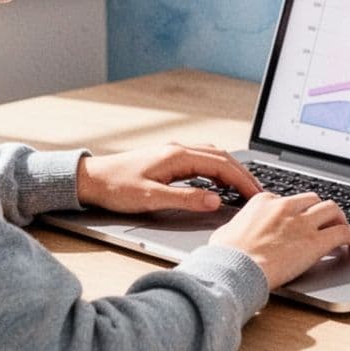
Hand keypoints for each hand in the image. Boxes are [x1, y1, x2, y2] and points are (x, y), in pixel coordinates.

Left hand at [75, 143, 262, 213]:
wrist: (91, 179)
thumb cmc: (116, 187)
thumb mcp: (152, 198)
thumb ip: (185, 199)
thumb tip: (215, 201)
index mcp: (177, 156)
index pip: (221, 165)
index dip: (242, 180)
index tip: (256, 195)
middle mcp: (178, 150)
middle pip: (221, 157)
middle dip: (243, 174)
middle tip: (258, 193)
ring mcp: (173, 153)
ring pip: (212, 157)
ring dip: (231, 171)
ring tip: (244, 188)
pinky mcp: (168, 160)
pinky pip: (201, 161)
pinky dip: (217, 170)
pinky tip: (218, 183)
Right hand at [209, 192, 349, 289]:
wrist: (235, 268)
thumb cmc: (226, 256)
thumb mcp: (226, 232)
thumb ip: (238, 228)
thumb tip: (234, 233)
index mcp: (264, 201)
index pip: (287, 200)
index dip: (295, 211)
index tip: (298, 220)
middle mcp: (285, 207)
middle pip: (313, 199)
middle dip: (320, 209)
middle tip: (325, 220)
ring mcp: (302, 223)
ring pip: (332, 209)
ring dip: (340, 218)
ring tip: (344, 227)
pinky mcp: (315, 241)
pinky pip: (342, 232)